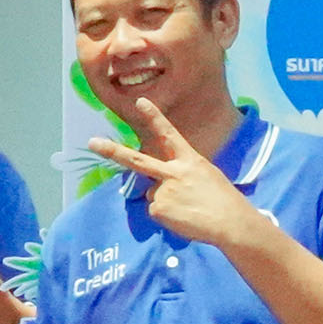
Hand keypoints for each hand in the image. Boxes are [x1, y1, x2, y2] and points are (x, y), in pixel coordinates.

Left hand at [86, 101, 264, 250]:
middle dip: (112, 151)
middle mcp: (173, 171)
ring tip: (190, 209)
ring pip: (153, 194)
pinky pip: (155, 212)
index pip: (169, 134)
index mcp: (189, 159)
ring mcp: (163, 190)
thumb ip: (181, 174)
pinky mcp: (159, 208)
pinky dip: (167, 217)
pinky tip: (184, 218)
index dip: (154, 117)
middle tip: (92, 142)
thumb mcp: (205, 176)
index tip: (140, 101)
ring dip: (167, 203)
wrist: (231, 222)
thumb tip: (160, 185)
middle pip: (137, 160)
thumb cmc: (223, 200)